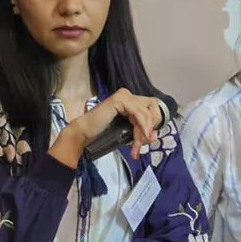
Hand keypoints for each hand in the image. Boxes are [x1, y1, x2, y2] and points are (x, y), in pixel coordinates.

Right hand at [51, 88, 166, 166]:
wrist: (85, 133)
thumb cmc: (102, 132)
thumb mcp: (127, 132)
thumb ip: (141, 132)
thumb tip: (155, 135)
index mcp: (129, 101)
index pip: (150, 111)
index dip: (151, 126)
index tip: (145, 141)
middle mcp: (127, 95)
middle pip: (150, 112)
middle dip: (147, 130)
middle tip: (139, 146)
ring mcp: (124, 95)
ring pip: (145, 114)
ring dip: (143, 132)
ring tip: (136, 146)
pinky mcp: (120, 99)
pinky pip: (139, 113)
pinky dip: (142, 126)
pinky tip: (141, 135)